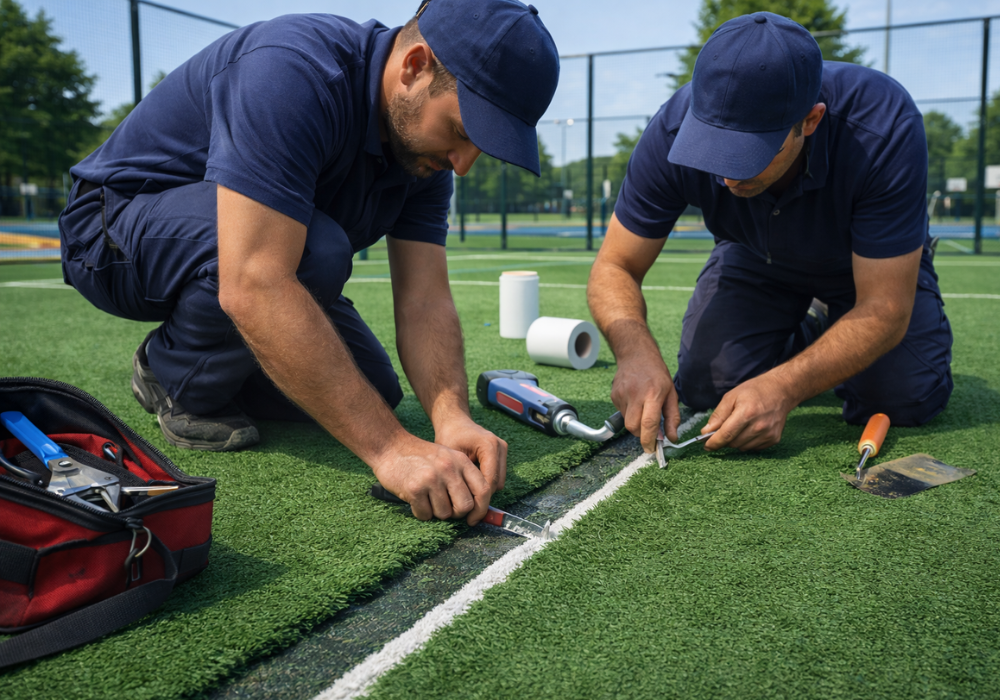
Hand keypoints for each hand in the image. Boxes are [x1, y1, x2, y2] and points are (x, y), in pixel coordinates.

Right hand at [371, 433, 491, 524]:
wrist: (391, 447)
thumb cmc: (421, 457)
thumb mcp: (448, 458)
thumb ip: (464, 478)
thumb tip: (478, 509)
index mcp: (461, 461)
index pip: (483, 490)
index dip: (482, 509)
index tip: (473, 518)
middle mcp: (449, 468)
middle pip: (464, 506)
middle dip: (455, 513)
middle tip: (444, 507)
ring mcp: (432, 478)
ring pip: (444, 514)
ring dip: (435, 512)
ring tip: (426, 497)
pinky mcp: (414, 488)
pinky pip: (425, 514)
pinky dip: (420, 512)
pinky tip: (415, 499)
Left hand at [434, 416, 506, 523]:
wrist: (455, 421)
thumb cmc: (448, 436)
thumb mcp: (449, 457)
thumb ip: (458, 478)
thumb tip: (463, 505)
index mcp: (489, 446)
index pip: (489, 482)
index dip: (480, 503)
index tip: (470, 518)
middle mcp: (500, 447)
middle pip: (496, 484)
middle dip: (483, 501)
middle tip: (470, 518)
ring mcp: (503, 450)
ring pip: (498, 483)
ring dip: (484, 494)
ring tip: (468, 505)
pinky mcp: (501, 455)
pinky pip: (497, 478)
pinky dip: (485, 486)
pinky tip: (471, 493)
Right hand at [611, 351, 680, 452]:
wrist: (636, 354)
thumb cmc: (657, 374)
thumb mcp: (671, 394)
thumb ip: (672, 418)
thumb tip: (672, 438)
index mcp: (653, 394)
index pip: (648, 423)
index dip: (649, 440)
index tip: (652, 449)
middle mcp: (635, 395)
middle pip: (633, 427)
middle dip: (641, 435)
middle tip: (649, 432)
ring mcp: (621, 395)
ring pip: (627, 421)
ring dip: (636, 422)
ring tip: (643, 408)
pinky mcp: (613, 395)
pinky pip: (622, 413)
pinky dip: (629, 413)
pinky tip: (634, 400)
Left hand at [702, 373, 796, 450]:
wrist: (781, 391)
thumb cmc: (754, 391)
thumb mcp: (731, 397)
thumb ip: (718, 415)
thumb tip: (706, 432)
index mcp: (746, 413)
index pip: (726, 435)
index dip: (714, 443)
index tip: (706, 446)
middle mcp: (759, 426)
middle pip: (733, 443)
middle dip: (724, 439)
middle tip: (724, 428)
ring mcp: (768, 434)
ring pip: (742, 447)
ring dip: (736, 441)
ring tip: (740, 426)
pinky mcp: (774, 439)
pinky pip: (753, 448)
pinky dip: (747, 442)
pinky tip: (751, 429)